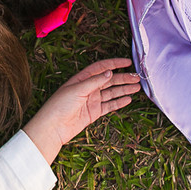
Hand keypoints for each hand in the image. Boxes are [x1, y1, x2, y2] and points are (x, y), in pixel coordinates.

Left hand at [23, 59, 139, 163]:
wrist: (53, 127)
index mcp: (82, 79)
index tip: (127, 62)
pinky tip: (128, 99)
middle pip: (109, 80)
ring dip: (124, 89)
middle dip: (123, 78)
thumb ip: (95, 81)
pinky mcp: (94, 112)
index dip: (114, 63)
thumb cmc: (60, 105)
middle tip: (137, 77)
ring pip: (111, 92)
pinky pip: (109, 106)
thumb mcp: (77, 90)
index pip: (101, 68)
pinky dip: (119, 102)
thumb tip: (109, 72)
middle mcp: (88, 88)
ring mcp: (92, 100)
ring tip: (137, 87)